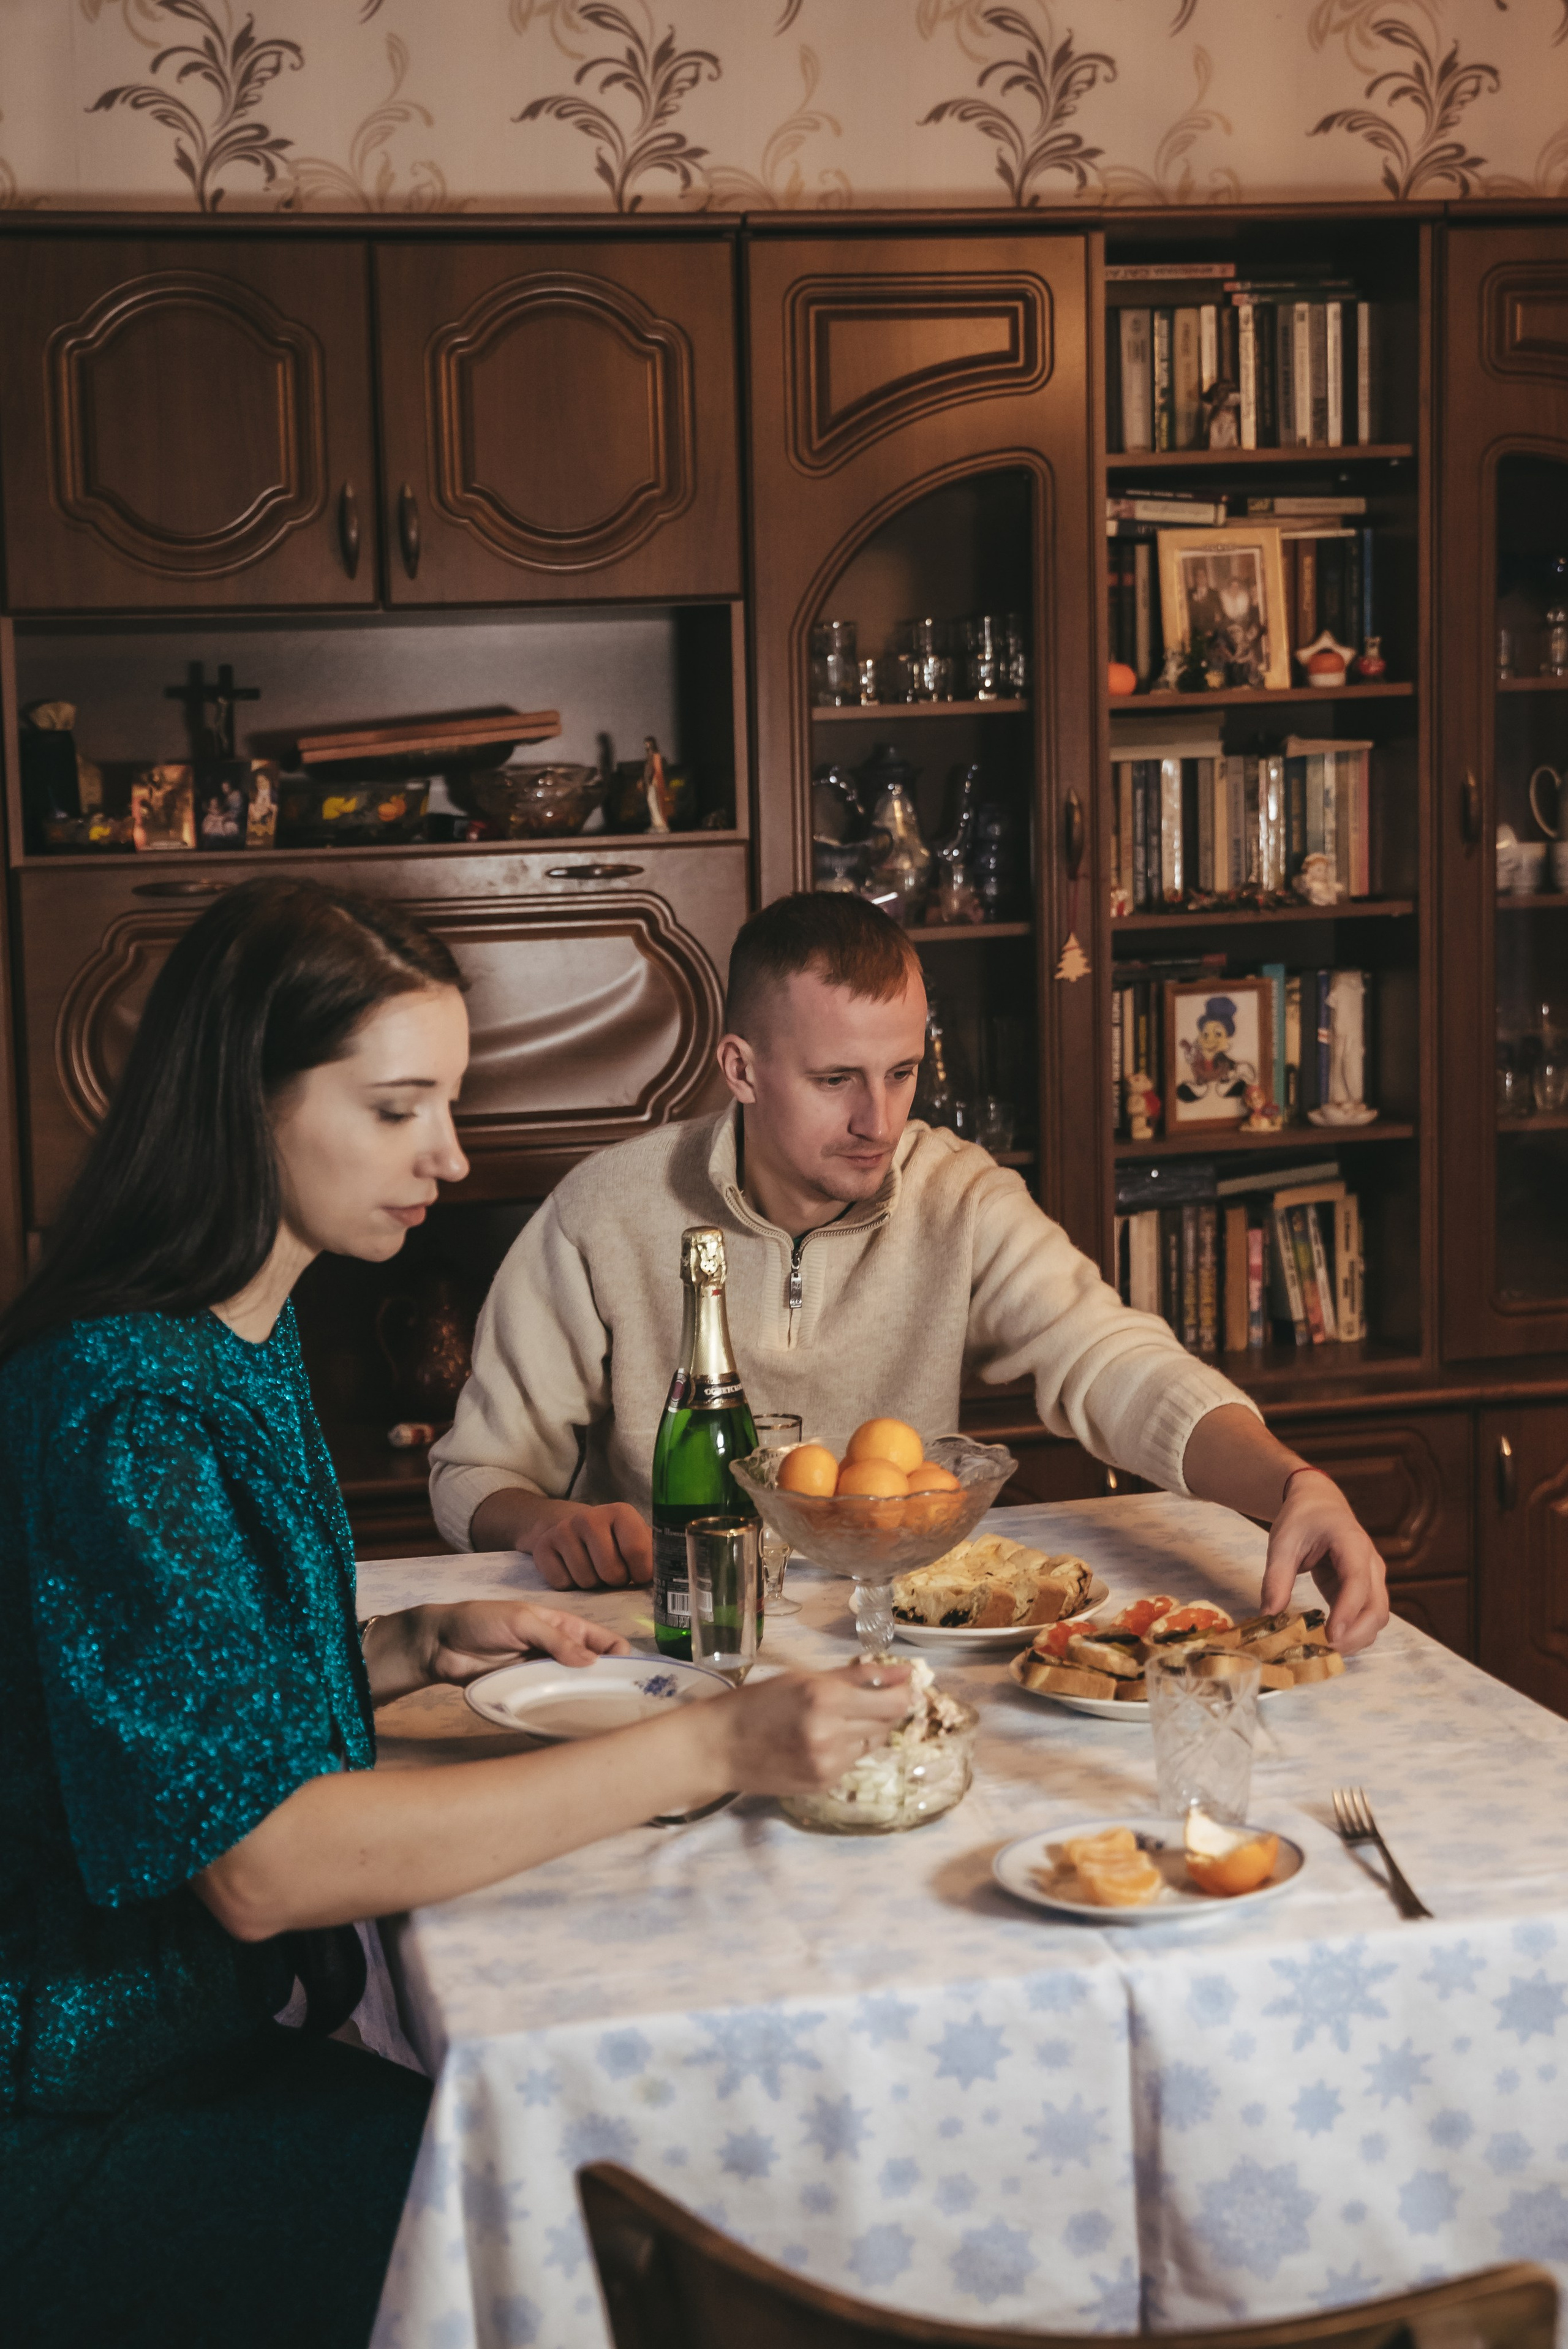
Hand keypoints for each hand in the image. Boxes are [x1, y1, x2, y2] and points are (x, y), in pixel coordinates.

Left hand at [367, 1600, 628, 1701]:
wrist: (439, 1645)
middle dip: (607, 1685)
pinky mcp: (525, 1694)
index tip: (634, 1677)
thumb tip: (591, 1661)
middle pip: (593, 1670)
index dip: (621, 1656)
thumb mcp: (522, 1620)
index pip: (604, 1640)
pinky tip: (569, 1726)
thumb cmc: (480, 1621)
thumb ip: (556, 1639)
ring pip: (572, 1691)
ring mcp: (542, 1675)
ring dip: (583, 1702)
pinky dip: (559, 1713)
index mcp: (564, 1626)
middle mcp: (558, 1652)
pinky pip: (548, 1705)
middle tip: (623, 1707)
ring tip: (600, 1722)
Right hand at [532, 1502, 652, 1591]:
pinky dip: (570, 1585)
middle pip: (611, 1571)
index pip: (637, 1550)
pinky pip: (562, 1584)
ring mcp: (563, 1530)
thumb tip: (672, 1583)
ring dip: (593, 1585)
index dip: (641, 1572)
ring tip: (593, 1570)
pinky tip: (572, 1570)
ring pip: (586, 1581)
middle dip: (615, 1580)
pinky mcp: (543, 1547)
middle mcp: (590, 1517)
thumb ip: (654, 1556)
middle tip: (613, 1572)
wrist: (569, 1528)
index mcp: (621, 1513)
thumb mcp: (636, 1540)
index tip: (639, 1574)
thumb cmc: (612, 1541)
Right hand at [710, 1658, 913, 1796]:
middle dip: (882, 1708)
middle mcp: (832, 1734)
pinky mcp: (824, 1784)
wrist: (719, 1747)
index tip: (902, 1683)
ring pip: (871, 1743)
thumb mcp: (804, 1677)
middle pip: (887, 1723)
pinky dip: (846, 1748)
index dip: (903, 1693)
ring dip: (863, 1728)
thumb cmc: (757, 1702)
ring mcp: (829, 1764)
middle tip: (861, 1698)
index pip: (892, 1703)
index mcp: (826, 1699)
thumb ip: (857, 1675)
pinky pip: (852, 1761)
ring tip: (831, 1719)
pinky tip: (819, 1740)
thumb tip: (905, 1673)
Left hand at [1258, 1468, 1388, 1653]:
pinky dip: (1354, 1634)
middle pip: (1377, 1609)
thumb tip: (1267, 1617)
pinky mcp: (1365, 1591)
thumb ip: (1276, 1579)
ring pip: (1377, 1618)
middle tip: (1322, 1650)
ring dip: (1356, 1639)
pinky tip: (1328, 1640)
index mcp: (1352, 1543)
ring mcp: (1372, 1579)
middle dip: (1354, 1635)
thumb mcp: (1282, 1543)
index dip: (1347, 1612)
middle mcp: (1370, 1564)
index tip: (1331, 1636)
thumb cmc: (1302, 1519)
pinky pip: (1367, 1618)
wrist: (1320, 1503)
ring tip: (1323, 1650)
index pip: (1357, 1582)